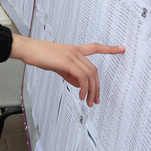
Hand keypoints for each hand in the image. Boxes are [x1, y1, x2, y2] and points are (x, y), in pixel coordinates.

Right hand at [9, 34, 124, 106]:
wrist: (28, 49)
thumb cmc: (40, 56)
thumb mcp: (58, 66)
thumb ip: (70, 74)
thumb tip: (81, 85)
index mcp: (75, 50)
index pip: (96, 48)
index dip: (110, 48)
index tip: (122, 48)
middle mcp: (76, 51)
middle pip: (94, 71)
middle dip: (97, 87)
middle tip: (95, 101)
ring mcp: (73, 55)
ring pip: (90, 75)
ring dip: (92, 91)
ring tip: (89, 102)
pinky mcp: (67, 61)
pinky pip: (82, 77)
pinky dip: (84, 88)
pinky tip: (81, 96)